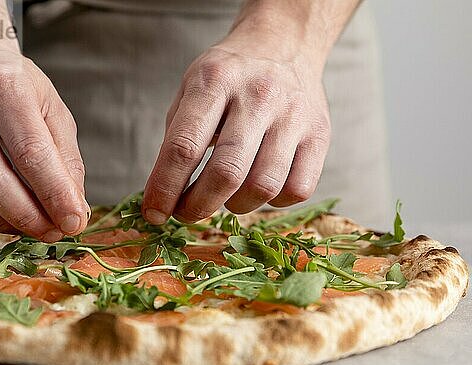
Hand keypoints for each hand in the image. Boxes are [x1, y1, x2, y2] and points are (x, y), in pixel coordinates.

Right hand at [0, 52, 88, 241]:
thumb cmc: (10, 84)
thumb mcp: (50, 108)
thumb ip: (66, 159)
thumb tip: (73, 211)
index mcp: (1, 83)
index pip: (30, 152)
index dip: (54, 195)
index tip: (73, 222)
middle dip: (26, 217)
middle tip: (51, 232)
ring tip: (27, 225)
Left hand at [142, 15, 331, 223]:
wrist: (284, 43)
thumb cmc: (229, 76)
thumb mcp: (192, 88)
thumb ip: (177, 136)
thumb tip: (163, 195)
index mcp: (216, 81)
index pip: (184, 147)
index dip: (164, 188)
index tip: (153, 213)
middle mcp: (258, 95)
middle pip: (226, 173)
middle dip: (197, 206)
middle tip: (185, 213)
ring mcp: (294, 115)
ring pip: (264, 186)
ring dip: (236, 206)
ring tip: (224, 198)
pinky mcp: (319, 135)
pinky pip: (298, 190)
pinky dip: (273, 202)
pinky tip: (259, 189)